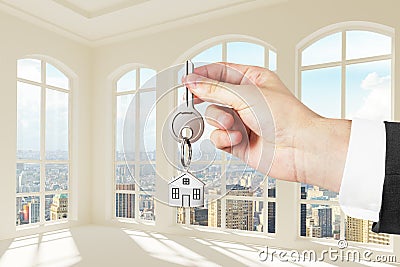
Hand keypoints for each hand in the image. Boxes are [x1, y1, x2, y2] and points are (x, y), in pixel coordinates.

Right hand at [183, 62, 350, 191]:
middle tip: (194, 99)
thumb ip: (215, 89)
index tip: (186, 78)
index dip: (203, 74)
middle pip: (213, 95)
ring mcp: (242, 121)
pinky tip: (237, 138)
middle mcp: (246, 100)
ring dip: (220, 121)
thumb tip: (193, 82)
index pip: (221, 71)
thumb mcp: (246, 95)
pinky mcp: (238, 141)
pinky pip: (218, 137)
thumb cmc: (286, 117)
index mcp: (253, 80)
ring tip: (233, 124)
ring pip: (214, 117)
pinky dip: (224, 138)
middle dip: (207, 99)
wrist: (299, 148)